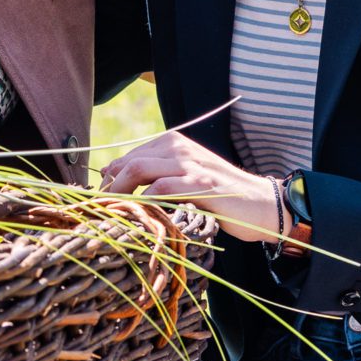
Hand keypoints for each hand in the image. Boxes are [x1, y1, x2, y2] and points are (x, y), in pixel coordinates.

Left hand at [97, 131, 287, 243]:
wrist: (261, 204)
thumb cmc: (220, 196)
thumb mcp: (185, 180)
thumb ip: (157, 178)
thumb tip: (115, 183)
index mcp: (173, 144)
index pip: (128, 158)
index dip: (110, 180)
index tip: (100, 202)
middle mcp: (179, 148)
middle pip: (129, 163)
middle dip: (110, 188)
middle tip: (101, 212)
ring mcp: (191, 164)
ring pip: (140, 170)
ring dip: (121, 194)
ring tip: (113, 215)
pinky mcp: (201, 183)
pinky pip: (162, 188)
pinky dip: (145, 202)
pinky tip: (140, 217)